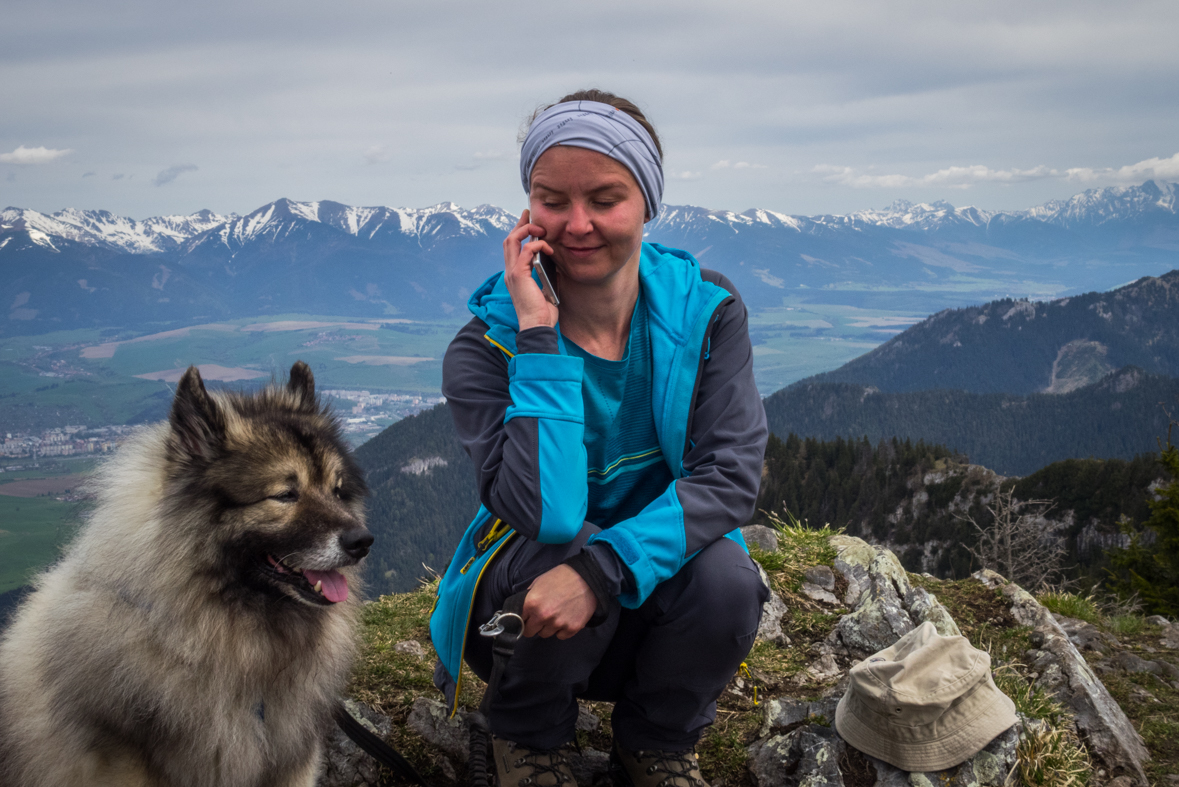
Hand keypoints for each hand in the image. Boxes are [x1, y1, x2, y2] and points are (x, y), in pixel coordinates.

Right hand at [503, 209, 558, 331]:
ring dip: (527, 230)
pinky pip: (526, 250)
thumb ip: (546, 275)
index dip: (519, 233)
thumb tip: (555, 263)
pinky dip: (537, 244)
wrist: (537, 327)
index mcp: (514, 275)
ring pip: (512, 240)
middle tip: (529, 214)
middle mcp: (509, 272)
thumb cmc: (542, 313)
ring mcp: (512, 273)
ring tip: (541, 229)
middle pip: (509, 240)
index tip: (529, 223)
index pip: (512, 249)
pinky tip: (548, 247)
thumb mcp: (546, 289)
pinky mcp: (519, 275)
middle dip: (519, 224)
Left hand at [521, 564, 595, 638]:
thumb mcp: (539, 582)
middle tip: (541, 617)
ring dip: (548, 627)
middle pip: (530, 632)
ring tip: (557, 614)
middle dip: (533, 625)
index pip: (518, 621)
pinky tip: (566, 617)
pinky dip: (562, 629)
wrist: (587, 578)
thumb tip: (521, 608)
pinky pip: (560, 636)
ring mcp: (558, 624)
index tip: (527, 617)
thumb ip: (528, 597)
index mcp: (532, 603)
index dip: (522, 618)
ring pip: (545, 634)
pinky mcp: (572, 629)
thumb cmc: (561, 577)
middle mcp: (543, 616)